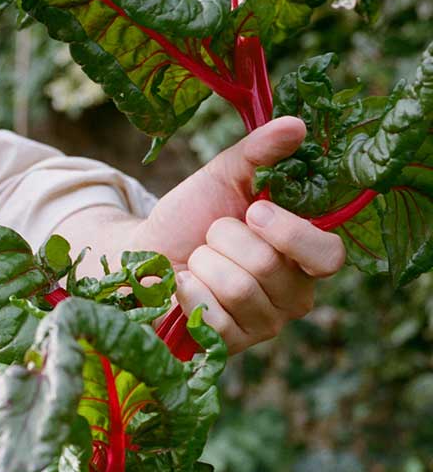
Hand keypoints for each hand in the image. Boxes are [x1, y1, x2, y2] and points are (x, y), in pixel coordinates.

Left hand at [130, 117, 345, 352]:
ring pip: (238, 289)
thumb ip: (260, 154)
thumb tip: (296, 126)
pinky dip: (188, 291)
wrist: (143, 256)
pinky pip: (213, 317)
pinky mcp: (229, 346)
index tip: (255, 211)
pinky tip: (183, 285)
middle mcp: (294, 295)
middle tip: (210, 237)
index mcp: (304, 254)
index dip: (292, 235)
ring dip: (204, 264)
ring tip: (196, 260)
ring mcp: (263, 325)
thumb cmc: (190, 219)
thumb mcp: (223, 178)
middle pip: (269, 267)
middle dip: (224, 240)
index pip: (328, 256)